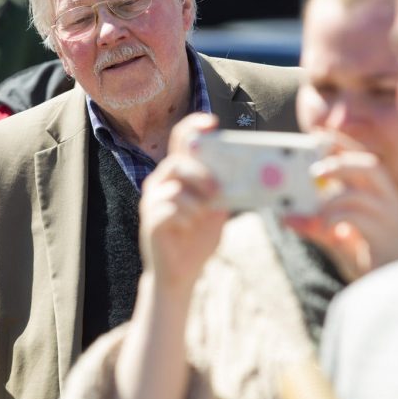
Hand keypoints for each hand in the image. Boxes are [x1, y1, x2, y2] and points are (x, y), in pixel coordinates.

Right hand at [139, 113, 229, 292]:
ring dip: (195, 203)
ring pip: (174, 186)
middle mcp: (162, 182)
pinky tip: (187, 227)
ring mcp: (152, 201)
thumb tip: (247, 172)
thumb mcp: (218, 210)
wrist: (181, 274)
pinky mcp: (150, 221)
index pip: (182, 140)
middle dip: (201, 174)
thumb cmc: (198, 238)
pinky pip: (168, 209)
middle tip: (216, 190)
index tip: (212, 123)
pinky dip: (184, 218)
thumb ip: (224, 190)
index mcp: (179, 174)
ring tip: (201, 217)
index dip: (194, 125)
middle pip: (178, 162)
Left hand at [283, 150, 397, 281]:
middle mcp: (390, 199)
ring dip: (331, 201)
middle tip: (313, 173)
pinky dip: (335, 220)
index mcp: (380, 190)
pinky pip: (357, 219)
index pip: (363, 157)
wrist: (386, 286)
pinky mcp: (385, 237)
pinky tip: (328, 229)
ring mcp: (390, 218)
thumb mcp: (333, 235)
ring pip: (359, 195)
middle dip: (339, 164)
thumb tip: (285, 217)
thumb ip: (313, 224)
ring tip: (317, 214)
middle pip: (369, 166)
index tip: (318, 135)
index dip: (342, 144)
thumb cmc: (361, 254)